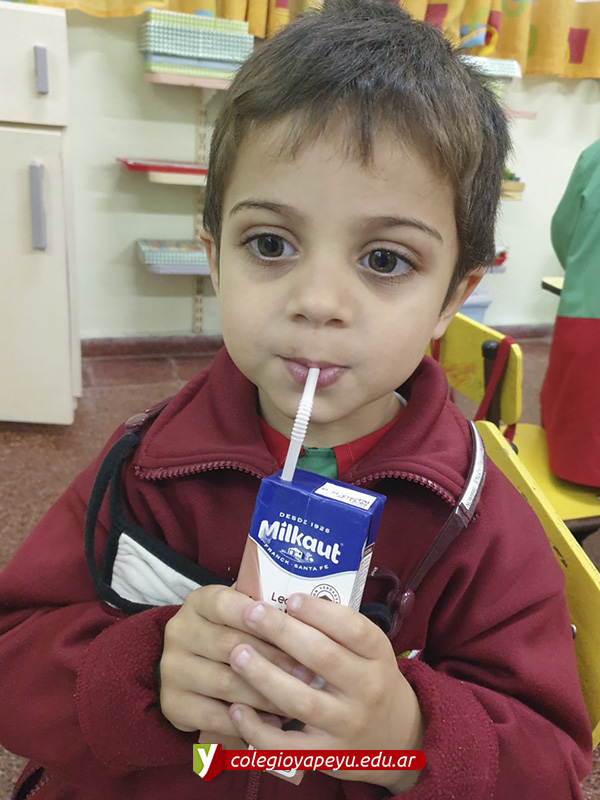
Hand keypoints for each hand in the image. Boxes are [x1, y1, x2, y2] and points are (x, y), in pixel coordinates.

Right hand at [160, 585, 303, 737]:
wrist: (192, 667)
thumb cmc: (233, 633)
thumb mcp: (243, 612)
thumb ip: (264, 612)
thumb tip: (308, 615)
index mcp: (199, 602)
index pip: (226, 604)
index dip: (257, 615)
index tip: (291, 625)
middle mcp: (179, 632)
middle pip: (231, 646)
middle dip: (275, 661)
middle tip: (309, 673)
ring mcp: (172, 669)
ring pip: (227, 684)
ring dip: (267, 695)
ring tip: (298, 699)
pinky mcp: (172, 704)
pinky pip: (215, 716)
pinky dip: (248, 721)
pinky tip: (274, 723)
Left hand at [227, 594, 423, 791]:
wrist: (397, 740)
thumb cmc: (370, 681)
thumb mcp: (370, 652)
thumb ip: (338, 631)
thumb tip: (286, 602)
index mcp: (379, 657)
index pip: (353, 628)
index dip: (320, 612)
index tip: (291, 599)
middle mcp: (367, 690)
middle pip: (323, 657)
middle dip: (282, 632)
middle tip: (252, 614)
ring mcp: (347, 725)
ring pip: (301, 700)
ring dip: (264, 675)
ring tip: (238, 653)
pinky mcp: (327, 756)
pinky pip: (287, 746)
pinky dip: (258, 729)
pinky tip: (236, 708)